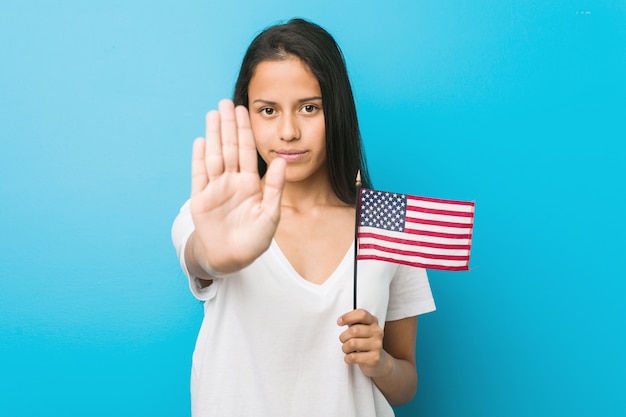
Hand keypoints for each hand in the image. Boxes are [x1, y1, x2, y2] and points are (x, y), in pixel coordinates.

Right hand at [190, 99, 285, 273]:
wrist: (231, 258)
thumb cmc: (254, 239)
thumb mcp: (270, 215)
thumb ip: (275, 188)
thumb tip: (281, 160)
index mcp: (251, 184)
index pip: (248, 152)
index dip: (245, 131)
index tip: (243, 111)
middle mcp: (232, 181)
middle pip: (230, 148)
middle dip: (228, 126)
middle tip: (225, 102)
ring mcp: (215, 188)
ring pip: (214, 156)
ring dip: (214, 135)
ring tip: (212, 114)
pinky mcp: (201, 199)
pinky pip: (199, 174)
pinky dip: (199, 158)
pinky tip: (201, 141)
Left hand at [337, 309, 390, 377]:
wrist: (380, 361)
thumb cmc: (366, 342)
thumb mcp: (361, 329)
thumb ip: (353, 322)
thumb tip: (341, 320)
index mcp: (373, 322)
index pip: (361, 314)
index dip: (348, 317)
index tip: (340, 322)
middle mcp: (377, 332)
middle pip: (354, 330)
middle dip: (343, 336)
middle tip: (344, 340)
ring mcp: (377, 345)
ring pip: (352, 344)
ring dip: (345, 348)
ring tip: (348, 349)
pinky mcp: (374, 359)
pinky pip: (353, 357)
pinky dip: (347, 358)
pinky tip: (351, 357)